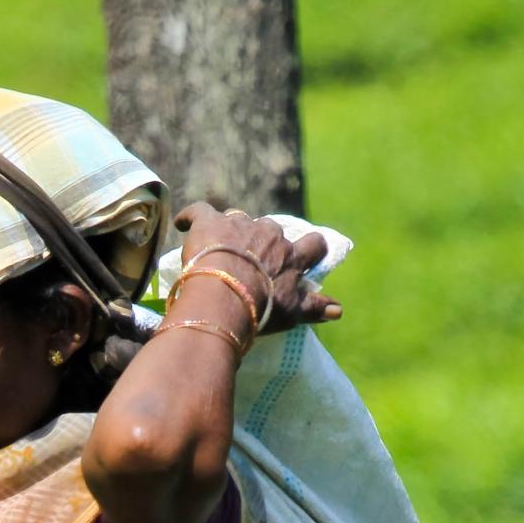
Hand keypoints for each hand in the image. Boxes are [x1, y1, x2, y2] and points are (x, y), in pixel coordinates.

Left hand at [171, 202, 341, 334]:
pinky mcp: (210, 222)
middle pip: (272, 229)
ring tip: (217, 250)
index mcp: (292, 256)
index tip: (305, 252)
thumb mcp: (292, 312)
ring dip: (231, 231)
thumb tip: (340, 310)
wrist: (227, 296)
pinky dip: (191, 216)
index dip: (310, 247)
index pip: (314, 244)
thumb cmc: (262, 308)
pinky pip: (199, 210)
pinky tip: (183, 223)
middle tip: (249, 260)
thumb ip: (315, 308)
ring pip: (238, 219)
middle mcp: (271, 235)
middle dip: (262, 240)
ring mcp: (240, 225)